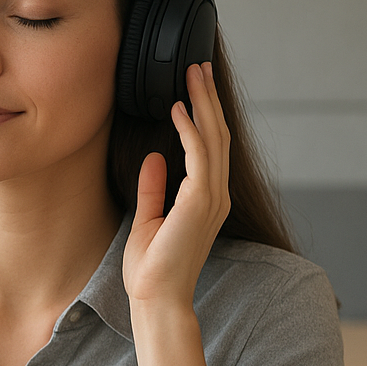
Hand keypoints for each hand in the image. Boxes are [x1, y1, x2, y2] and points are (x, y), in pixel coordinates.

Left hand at [122, 62, 230, 309]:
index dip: (205, 114)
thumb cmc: (152, 269)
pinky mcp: (200, 202)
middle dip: (208, 98)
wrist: (156, 298)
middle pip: (218, 134)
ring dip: (203, 103)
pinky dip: (190, 128)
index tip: (194, 86)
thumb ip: (154, 188)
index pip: (211, 147)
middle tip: (198, 67)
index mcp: (207, 200)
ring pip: (214, 138)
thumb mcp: (149, 219)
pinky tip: (177, 108)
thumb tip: (154, 157)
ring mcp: (212, 198)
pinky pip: (199, 155)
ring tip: (192, 74)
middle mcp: (216, 195)